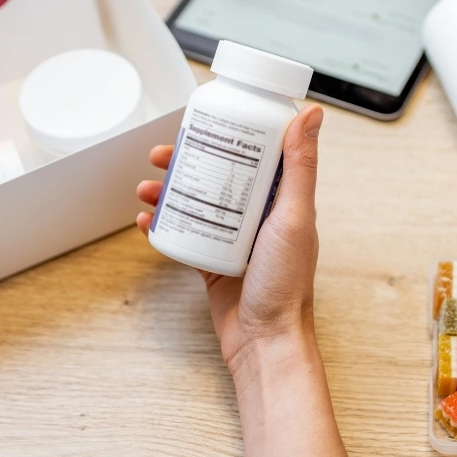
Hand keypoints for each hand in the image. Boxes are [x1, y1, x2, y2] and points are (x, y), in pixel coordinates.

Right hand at [136, 104, 324, 376]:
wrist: (266, 341)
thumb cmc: (286, 285)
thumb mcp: (293, 216)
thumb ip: (301, 166)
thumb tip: (311, 114)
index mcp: (281, 200)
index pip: (255, 153)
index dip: (227, 133)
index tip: (203, 121)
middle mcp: (258, 216)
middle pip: (218, 174)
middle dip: (186, 160)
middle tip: (160, 154)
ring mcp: (233, 239)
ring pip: (195, 202)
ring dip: (167, 191)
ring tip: (146, 187)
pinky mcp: (212, 263)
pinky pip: (184, 235)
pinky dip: (163, 225)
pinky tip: (145, 219)